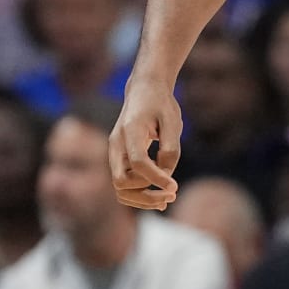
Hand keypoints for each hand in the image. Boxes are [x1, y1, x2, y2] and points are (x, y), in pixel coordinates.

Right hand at [109, 75, 182, 209]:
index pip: (138, 162)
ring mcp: (114, 153)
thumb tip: (167, 175)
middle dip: (146, 194)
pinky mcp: (119, 158)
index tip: (174, 187)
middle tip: (172, 195)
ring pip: (119, 188)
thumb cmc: (161, 104)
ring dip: (142, 199)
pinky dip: (139, 193)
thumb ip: (170, 148)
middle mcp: (116, 144)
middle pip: (121, 182)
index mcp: (130, 131)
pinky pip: (124, 183)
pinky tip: (160, 195)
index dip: (156, 178)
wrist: (144, 89)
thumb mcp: (172, 121)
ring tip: (167, 199)